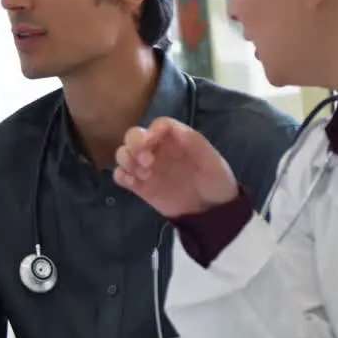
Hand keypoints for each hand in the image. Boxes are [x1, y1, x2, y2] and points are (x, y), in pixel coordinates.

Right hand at [113, 117, 238, 217]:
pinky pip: (121, 176)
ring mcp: (147, 168)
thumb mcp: (213, 162)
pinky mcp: (140, 186)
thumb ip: (195, 143)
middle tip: (146, 161)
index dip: (152, 130)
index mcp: (176, 139)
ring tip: (143, 174)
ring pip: (124, 153)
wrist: (213, 212)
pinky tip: (132, 183)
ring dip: (127, 160)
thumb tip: (174, 128)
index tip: (152, 142)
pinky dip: (121, 176)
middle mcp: (158, 149)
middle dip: (134, 144)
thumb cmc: (216, 181)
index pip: (158, 125)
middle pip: (134, 135)